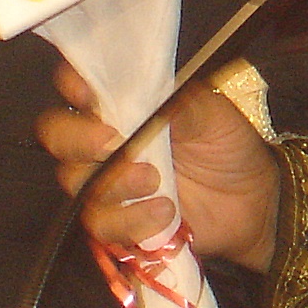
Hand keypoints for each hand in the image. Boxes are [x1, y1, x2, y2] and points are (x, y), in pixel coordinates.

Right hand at [38, 63, 280, 271]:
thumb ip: (175, 98)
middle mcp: (103, 138)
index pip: (75, 82)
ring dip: (113, 183)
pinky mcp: (118, 222)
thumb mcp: (210, 111)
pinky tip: (165, 212)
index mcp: (121, 101)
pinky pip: (102, 225)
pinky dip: (131, 220)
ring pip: (75, 183)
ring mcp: (107, 182)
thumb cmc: (225, 142)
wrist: (250, 199)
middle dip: (78, 139)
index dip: (72, 84)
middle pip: (57, 135)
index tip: (89, 93)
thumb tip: (148, 88)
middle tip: (112, 141)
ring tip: (155, 181)